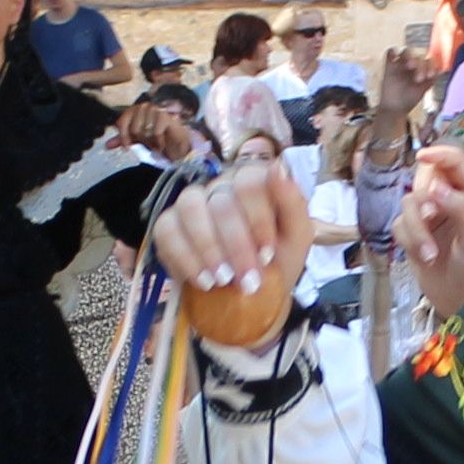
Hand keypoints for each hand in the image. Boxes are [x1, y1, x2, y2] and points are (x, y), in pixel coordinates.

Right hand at [149, 157, 317, 348]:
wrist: (251, 297)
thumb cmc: (277, 262)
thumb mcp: (296, 239)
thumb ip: (293, 203)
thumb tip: (279, 166)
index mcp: (254, 182)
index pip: (249, 181)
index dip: (258, 220)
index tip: (267, 255)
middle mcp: (220, 186)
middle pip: (222, 203)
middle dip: (237, 246)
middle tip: (248, 280)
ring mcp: (192, 203)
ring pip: (190, 207)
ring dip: (208, 248)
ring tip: (223, 280)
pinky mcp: (168, 225)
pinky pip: (166, 230)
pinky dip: (186, 259)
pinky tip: (204, 281)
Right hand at [394, 142, 463, 312]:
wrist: (460, 300)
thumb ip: (460, 208)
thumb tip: (435, 188)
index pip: (454, 160)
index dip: (438, 154)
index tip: (422, 157)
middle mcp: (451, 197)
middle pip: (425, 176)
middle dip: (423, 199)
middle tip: (430, 217)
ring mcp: (430, 213)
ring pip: (408, 202)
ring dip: (416, 229)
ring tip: (429, 254)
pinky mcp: (413, 230)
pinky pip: (398, 223)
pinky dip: (408, 240)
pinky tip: (423, 257)